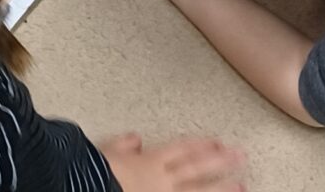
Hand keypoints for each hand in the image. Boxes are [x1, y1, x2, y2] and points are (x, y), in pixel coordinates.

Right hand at [98, 133, 247, 191]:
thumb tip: (134, 138)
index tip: (217, 143)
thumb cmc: (92, 171)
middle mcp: (161, 180)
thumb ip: (121, 146)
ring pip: (198, 191)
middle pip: (197, 168)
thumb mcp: (104, 152)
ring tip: (242, 186)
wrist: (83, 184)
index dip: (201, 146)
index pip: (182, 150)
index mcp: (148, 162)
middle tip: (241, 157)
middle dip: (220, 162)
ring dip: (221, 188)